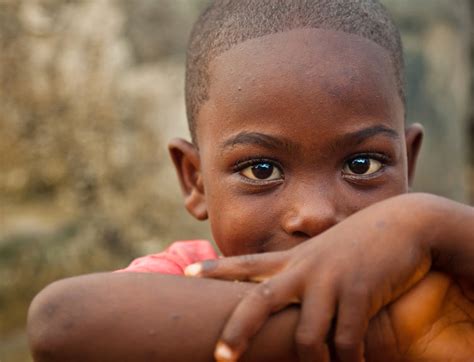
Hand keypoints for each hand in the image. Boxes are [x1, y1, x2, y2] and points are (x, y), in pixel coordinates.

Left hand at [185, 196, 432, 361]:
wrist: (404, 224)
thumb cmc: (359, 243)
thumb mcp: (324, 254)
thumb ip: (302, 272)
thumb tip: (287, 295)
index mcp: (292, 260)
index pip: (245, 263)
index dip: (215, 269)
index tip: (186, 274)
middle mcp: (305, 269)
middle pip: (259, 302)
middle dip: (238, 332)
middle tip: (220, 358)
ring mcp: (330, 281)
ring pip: (306, 337)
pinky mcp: (359, 292)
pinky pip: (346, 342)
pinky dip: (348, 361)